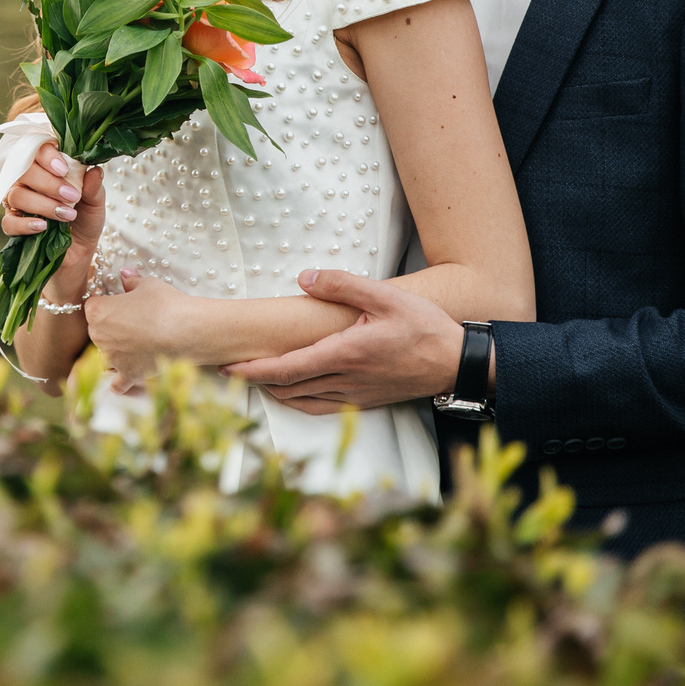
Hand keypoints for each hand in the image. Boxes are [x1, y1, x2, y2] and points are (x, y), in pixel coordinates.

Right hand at [1, 141, 106, 258]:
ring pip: (17, 195)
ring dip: (43, 204)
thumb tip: (95, 170)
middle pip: (25, 170)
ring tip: (67, 215)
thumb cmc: (85, 219)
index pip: (39, 150)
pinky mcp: (13, 224)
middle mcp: (29, 180)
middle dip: (49, 183)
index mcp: (48, 167)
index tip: (64, 169)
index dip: (48, 156)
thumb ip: (93, 187)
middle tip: (71, 196)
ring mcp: (18, 202)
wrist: (80, 250)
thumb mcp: (95, 203)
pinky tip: (42, 227)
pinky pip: (9, 221)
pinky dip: (25, 224)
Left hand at [83, 268, 190, 389]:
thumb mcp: (148, 285)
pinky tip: (124, 377)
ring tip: (136, 343)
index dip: (106, 303)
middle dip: (110, 327)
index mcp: (98, 311)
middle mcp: (99, 336)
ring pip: (106, 355)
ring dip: (115, 351)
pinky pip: (117, 383)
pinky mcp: (128, 374)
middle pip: (97, 331)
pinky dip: (120, 382)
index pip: (92, 306)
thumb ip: (132, 282)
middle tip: (132, 321)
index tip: (118, 303)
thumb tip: (126, 275)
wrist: (185, 330)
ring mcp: (113, 358)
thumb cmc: (165, 304)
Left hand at [222, 268, 465, 415]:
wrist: (455, 363)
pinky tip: (291, 392)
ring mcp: (355, 396)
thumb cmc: (424, 328)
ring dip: (274, 391)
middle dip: (255, 381)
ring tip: (253, 378)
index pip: (287, 368)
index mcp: (346, 354)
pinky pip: (321, 408)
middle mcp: (346, 380)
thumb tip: (304, 277)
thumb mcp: (386, 296)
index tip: (229, 367)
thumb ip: (342, 284)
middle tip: (230, 370)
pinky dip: (298, 401)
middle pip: (287, 388)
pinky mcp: (364, 403)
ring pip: (302, 400)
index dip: (253, 371)